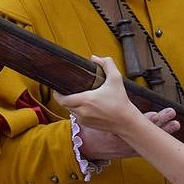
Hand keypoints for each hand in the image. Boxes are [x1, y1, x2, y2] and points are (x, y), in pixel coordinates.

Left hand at [55, 57, 180, 159]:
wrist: (126, 121)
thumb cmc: (121, 101)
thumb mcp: (116, 78)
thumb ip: (107, 64)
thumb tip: (94, 58)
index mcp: (85, 100)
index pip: (62, 99)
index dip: (57, 93)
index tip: (58, 87)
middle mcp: (82, 111)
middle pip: (65, 104)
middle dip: (64, 97)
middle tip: (66, 89)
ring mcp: (84, 120)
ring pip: (70, 110)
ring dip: (71, 104)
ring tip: (76, 95)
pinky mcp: (87, 125)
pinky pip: (77, 116)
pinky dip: (78, 110)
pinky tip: (84, 105)